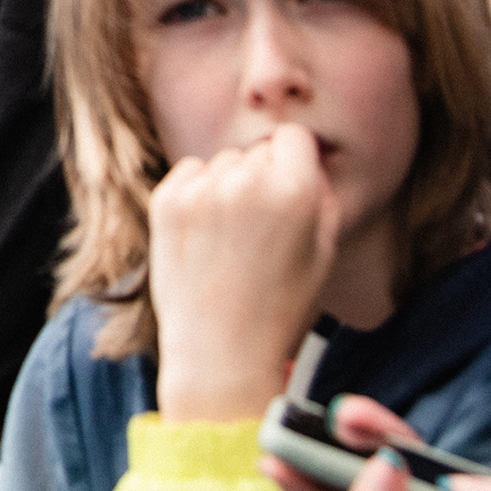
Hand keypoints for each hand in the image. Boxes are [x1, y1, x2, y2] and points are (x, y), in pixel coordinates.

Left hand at [147, 125, 336, 421]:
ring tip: (231, 239)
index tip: (290, 192)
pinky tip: (205, 235)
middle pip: (258, 150)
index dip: (296, 164)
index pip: (295, 137)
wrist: (221, 353)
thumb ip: (321, 193)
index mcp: (296, 191)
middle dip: (263, 177)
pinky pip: (190, 171)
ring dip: (229, 185)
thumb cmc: (283, 307)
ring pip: (223, 161)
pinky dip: (197, 192)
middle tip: (260, 230)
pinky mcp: (166, 201)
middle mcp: (247, 182)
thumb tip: (304, 155)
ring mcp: (201, 190)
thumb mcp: (324, 251)